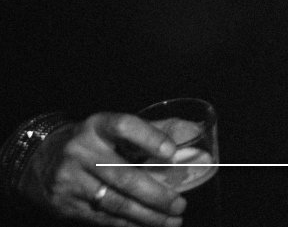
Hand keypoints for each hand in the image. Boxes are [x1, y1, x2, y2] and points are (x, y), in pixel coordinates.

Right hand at [19, 113, 185, 225]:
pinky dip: (129, 224)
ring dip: (148, 216)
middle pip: (124, 175)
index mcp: (97, 126)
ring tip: (172, 220)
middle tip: (180, 204)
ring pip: (115, 202)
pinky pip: (103, 218)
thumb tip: (193, 133)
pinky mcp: (65, 204)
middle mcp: (81, 150)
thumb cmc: (91, 142)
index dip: (149, 138)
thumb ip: (152, 129)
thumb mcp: (112, 128)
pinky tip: (147, 225)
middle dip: (156, 194)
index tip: (173, 153)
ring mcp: (70, 179)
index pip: (124, 125)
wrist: (38, 160)